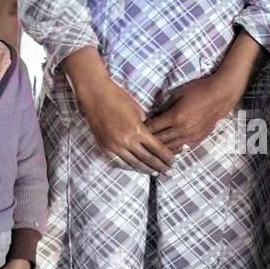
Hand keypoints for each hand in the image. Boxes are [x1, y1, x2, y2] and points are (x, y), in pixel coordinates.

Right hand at [64, 49, 175, 173]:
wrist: (96, 95)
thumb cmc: (118, 98)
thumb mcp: (138, 110)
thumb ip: (146, 125)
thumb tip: (153, 136)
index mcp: (138, 130)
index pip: (157, 149)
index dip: (167, 158)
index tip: (173, 163)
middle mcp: (127, 141)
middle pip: (147, 159)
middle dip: (160, 166)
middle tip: (168, 172)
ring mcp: (114, 146)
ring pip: (134, 164)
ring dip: (146, 169)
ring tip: (155, 172)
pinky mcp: (105, 147)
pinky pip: (119, 162)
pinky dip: (130, 167)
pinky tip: (136, 168)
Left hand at [147, 74, 240, 152]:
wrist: (220, 96)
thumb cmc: (198, 90)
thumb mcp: (178, 93)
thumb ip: (165, 105)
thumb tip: (155, 114)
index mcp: (174, 117)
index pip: (152, 128)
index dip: (142, 130)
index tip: (135, 130)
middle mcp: (181, 130)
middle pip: (159, 141)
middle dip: (148, 142)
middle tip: (139, 142)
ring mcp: (190, 136)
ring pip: (170, 148)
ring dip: (160, 148)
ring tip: (151, 149)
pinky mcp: (198, 139)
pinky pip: (182, 147)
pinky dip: (172, 148)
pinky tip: (167, 147)